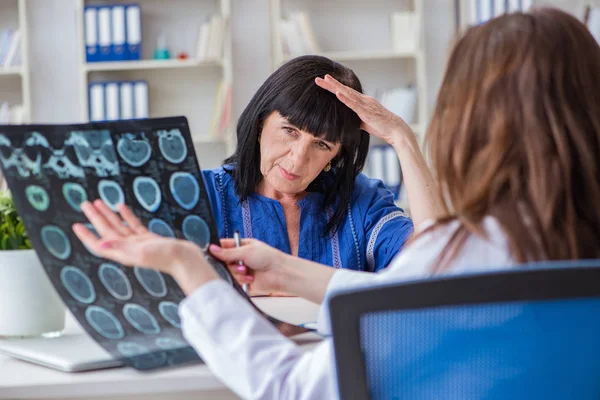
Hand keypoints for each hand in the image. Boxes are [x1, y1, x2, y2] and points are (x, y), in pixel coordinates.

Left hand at [72, 200, 218, 294]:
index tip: (76, 225)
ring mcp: (138, 243)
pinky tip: (121, 207)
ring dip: (108, 215)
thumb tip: (101, 243)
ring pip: (119, 226)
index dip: (87, 236)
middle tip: (85, 204)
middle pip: (107, 231)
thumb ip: (121, 247)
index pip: (100, 244)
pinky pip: (133, 225)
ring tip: (98, 203)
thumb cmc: (165, 257)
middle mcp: (128, 248)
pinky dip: (126, 216)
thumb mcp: (141, 252)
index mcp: (123, 253)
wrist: (185, 258)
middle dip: (95, 218)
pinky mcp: (148, 238)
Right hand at [210, 239, 287, 294]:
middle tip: (238, 263)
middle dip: (229, 263)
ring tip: (247, 271)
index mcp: (241, 246)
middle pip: (223, 261)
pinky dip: (241, 280)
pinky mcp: (244, 282)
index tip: (212, 252)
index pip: (223, 246)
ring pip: (228, 272)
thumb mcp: (246, 251)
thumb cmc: (269, 257)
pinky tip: (251, 278)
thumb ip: (227, 252)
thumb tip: (211, 249)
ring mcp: (242, 270)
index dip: (217, 249)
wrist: (281, 273)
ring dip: (237, 272)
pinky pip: (235, 282)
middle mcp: (240, 258)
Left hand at [315, 74, 414, 148]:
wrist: (396, 130)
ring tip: (326, 80)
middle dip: (330, 84)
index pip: (345, 92)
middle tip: (318, 78)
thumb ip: (355, 118)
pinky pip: (354, 104)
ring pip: (348, 93)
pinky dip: (345, 98)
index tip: (323, 82)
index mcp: (362, 101)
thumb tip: (346, 120)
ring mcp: (365, 104)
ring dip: (336, 87)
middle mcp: (363, 99)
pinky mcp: (366, 112)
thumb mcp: (364, 121)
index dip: (334, 87)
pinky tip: (337, 93)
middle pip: (344, 89)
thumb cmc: (381, 127)